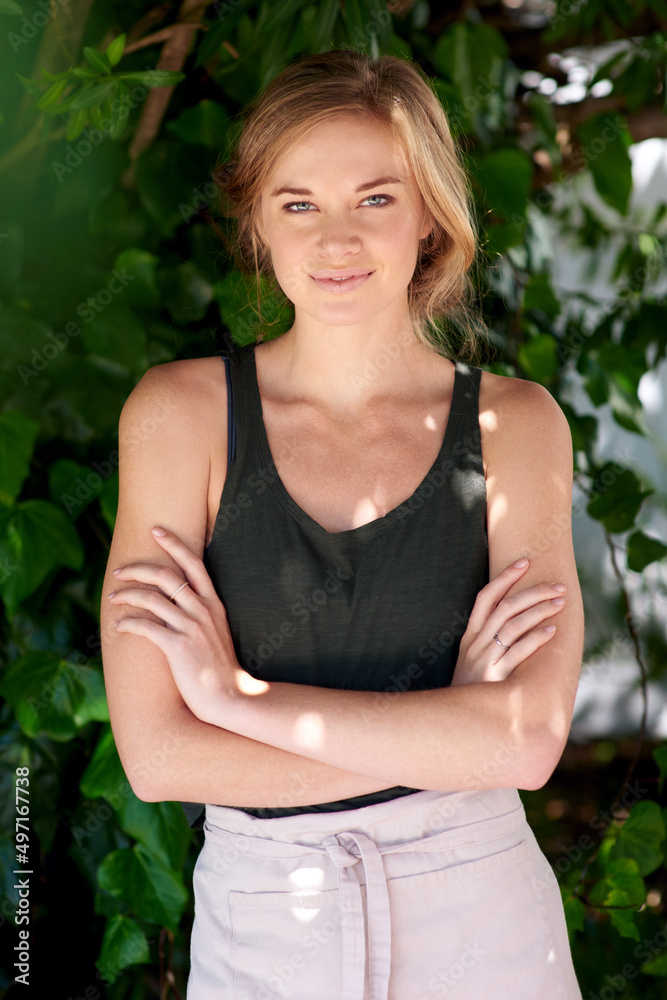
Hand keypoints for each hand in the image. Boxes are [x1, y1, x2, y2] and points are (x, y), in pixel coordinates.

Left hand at [108, 526, 260, 723]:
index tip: (156, 530)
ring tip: (113, 598)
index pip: (194, 563)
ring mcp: (191, 628)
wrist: (231, 697)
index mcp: (214, 603)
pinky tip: (119, 627)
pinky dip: (128, 623)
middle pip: (166, 575)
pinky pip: (146, 626)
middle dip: (138, 568)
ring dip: (126, 595)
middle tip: (119, 571)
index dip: (174, 543)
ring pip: (151, 598)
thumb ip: (198, 613)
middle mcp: (203, 610)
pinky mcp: (178, 647)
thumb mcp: (216, 632)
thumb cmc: (220, 667)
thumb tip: (173, 600)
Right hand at [451, 558, 565, 686]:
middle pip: (505, 607)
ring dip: (539, 611)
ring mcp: (485, 659)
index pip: (486, 597)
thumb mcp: (472, 660)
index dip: (505, 577)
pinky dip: (535, 640)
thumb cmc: (471, 689)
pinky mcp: (495, 677)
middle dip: (533, 592)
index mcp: (470, 635)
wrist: (455, 721)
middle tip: (557, 586)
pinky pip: (517, 653)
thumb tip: (516, 620)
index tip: (524, 561)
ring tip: (560, 603)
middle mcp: (476, 643)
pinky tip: (552, 632)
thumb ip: (488, 640)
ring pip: (513, 625)